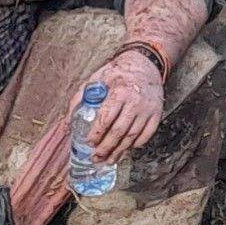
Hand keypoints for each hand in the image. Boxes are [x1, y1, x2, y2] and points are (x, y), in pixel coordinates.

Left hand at [76, 48, 164, 164]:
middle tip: (96, 158)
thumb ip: (80, 98)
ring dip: (120, 151)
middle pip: (119, 131)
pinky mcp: (157, 113)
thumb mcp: (96, 78)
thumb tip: (68, 122)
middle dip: (106, 148)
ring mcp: (148, 109)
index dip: (96, 133)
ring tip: (109, 160)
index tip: (89, 143)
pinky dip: (136, 144)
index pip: (106, 118)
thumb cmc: (117, 73)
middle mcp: (135, 101)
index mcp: (119, 91)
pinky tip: (126, 149)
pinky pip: (147, 135)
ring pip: (132, 136)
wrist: (145, 64)